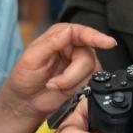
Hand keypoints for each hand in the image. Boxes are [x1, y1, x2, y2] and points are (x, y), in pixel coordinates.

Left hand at [2, 23, 116, 118]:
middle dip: (70, 75)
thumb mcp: (32, 57)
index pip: (82, 32)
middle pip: (87, 57)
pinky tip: (62, 91)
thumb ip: (51, 43)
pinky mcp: (84, 80)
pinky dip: (74, 90)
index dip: (96, 37)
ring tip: (54, 86)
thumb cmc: (24, 76)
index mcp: (60, 35)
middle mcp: (74, 48)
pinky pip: (89, 84)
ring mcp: (80, 65)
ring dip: (70, 84)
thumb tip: (69, 31)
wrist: (25, 101)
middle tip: (53, 83)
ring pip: (90, 72)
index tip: (108, 43)